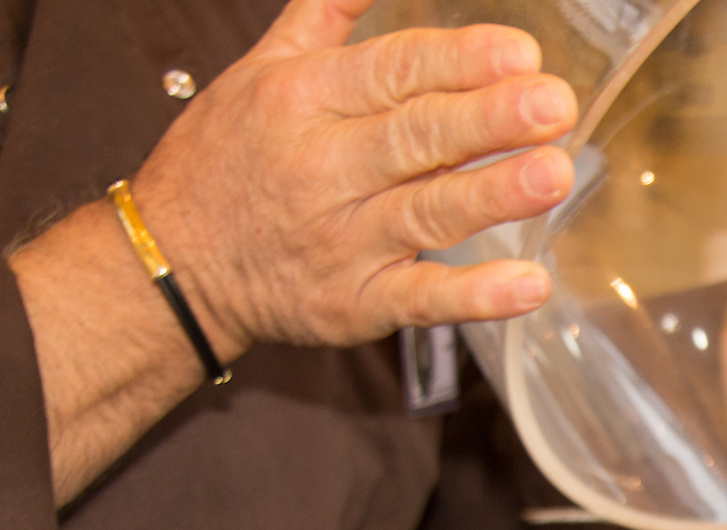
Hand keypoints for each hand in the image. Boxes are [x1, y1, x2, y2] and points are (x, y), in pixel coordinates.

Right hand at [130, 0, 577, 357]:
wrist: (172, 263)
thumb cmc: (227, 160)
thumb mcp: (260, 69)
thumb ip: (326, 17)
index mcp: (304, 98)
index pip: (393, 71)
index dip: (458, 61)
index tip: (521, 53)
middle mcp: (323, 166)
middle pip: (415, 136)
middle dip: (487, 119)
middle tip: (553, 103)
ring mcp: (342, 240)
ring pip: (426, 211)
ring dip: (493, 194)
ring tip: (553, 173)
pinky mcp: (355, 303)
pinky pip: (421, 298)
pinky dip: (475, 296)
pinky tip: (527, 285)